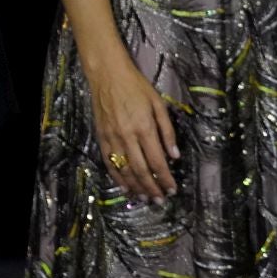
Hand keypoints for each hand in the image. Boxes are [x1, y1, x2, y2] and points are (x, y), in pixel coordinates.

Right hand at [84, 54, 178, 202]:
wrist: (108, 77)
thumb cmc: (138, 88)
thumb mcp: (159, 104)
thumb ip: (168, 131)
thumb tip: (175, 155)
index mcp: (144, 128)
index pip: (157, 160)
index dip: (165, 178)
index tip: (172, 189)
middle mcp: (127, 137)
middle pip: (141, 170)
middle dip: (152, 188)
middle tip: (160, 200)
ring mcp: (112, 140)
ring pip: (124, 170)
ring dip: (136, 187)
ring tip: (146, 198)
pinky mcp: (102, 139)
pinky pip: (110, 164)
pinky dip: (118, 178)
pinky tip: (126, 187)